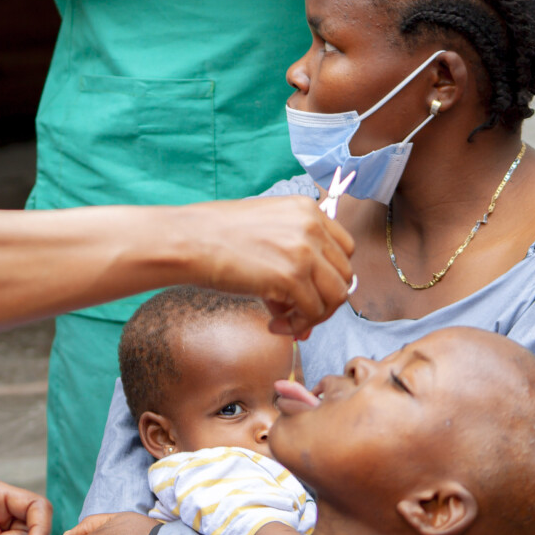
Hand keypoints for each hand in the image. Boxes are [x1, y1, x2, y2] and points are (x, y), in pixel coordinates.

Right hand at [180, 196, 354, 337]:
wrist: (189, 239)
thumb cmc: (216, 235)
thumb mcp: (265, 231)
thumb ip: (291, 258)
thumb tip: (305, 309)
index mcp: (307, 209)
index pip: (344, 248)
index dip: (330, 275)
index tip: (311, 290)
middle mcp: (311, 226)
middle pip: (345, 274)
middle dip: (325, 299)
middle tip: (298, 313)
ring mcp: (304, 250)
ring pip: (337, 296)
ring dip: (315, 316)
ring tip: (286, 321)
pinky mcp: (291, 276)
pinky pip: (312, 312)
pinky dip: (296, 325)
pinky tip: (273, 324)